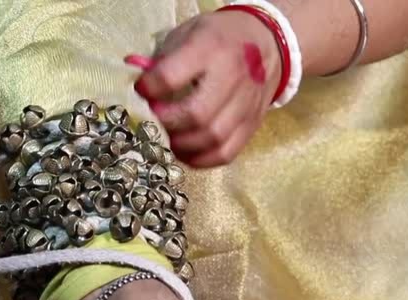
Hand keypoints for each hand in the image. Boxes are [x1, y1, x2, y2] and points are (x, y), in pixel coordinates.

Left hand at [131, 10, 282, 167]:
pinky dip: (202, 159)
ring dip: (182, 145)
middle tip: (154, 120)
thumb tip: (138, 87)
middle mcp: (232, 76)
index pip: (171, 76)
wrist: (268, 43)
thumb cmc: (220, 38)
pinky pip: (226, 153)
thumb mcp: (189, 32)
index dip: (149, 88)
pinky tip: (187, 151)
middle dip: (167, 123)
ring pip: (212, 138)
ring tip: (169, 138)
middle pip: (196, 114)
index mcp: (211, 47)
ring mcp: (246, 104)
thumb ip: (163, 59)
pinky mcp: (252, 124)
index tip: (141, 90)